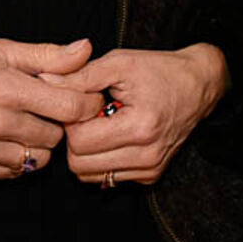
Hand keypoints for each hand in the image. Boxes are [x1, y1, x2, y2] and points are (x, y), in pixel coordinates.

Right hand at [0, 37, 104, 179]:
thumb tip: (86, 49)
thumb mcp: (1, 50)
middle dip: (58, 123)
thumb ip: (48, 55)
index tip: (86, 100)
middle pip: (56, 136)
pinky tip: (6, 139)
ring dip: (38, 144)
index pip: (70, 108)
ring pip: (37, 159)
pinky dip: (17, 158)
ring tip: (25, 124)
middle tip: (47, 110)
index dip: (86, 104)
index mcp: (7, 88)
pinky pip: (13, 172)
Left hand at [54, 44, 228, 185]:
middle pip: (79, 165)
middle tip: (89, 115)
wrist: (199, 85)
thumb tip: (44, 81)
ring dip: (87, 151)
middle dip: (75, 139)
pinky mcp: (150, 177)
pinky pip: (107, 177)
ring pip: (90, 175)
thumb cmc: (160, 70)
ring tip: (102, 124)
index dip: (72, 121)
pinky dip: (102, 159)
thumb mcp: (120, 63)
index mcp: (141, 127)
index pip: (79, 142)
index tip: (83, 103)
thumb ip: (79, 76)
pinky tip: (114, 136)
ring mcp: (150, 170)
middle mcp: (147, 156)